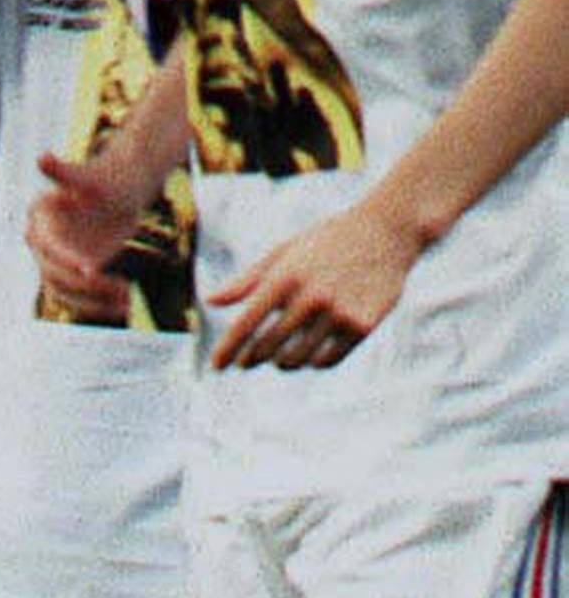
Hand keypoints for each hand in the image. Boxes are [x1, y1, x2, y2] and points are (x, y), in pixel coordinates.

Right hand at [26, 146, 148, 322]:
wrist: (123, 189)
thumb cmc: (109, 177)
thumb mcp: (90, 177)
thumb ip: (65, 173)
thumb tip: (41, 158)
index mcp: (40, 217)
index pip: (46, 245)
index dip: (64, 258)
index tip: (90, 269)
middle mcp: (42, 240)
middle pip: (53, 273)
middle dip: (83, 284)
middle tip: (118, 287)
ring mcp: (57, 258)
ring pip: (64, 291)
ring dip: (93, 301)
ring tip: (126, 300)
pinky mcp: (74, 271)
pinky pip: (80, 296)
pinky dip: (101, 304)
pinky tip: (126, 305)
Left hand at [206, 194, 416, 369]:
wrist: (386, 231)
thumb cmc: (326, 241)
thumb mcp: (284, 252)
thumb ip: (247, 280)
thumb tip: (210, 301)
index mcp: (285, 277)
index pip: (246, 324)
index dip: (228, 349)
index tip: (216, 366)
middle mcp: (310, 297)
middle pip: (268, 346)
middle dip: (251, 358)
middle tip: (246, 362)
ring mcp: (339, 312)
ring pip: (297, 358)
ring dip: (282, 363)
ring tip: (277, 358)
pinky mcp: (363, 325)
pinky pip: (327, 359)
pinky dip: (312, 362)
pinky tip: (307, 357)